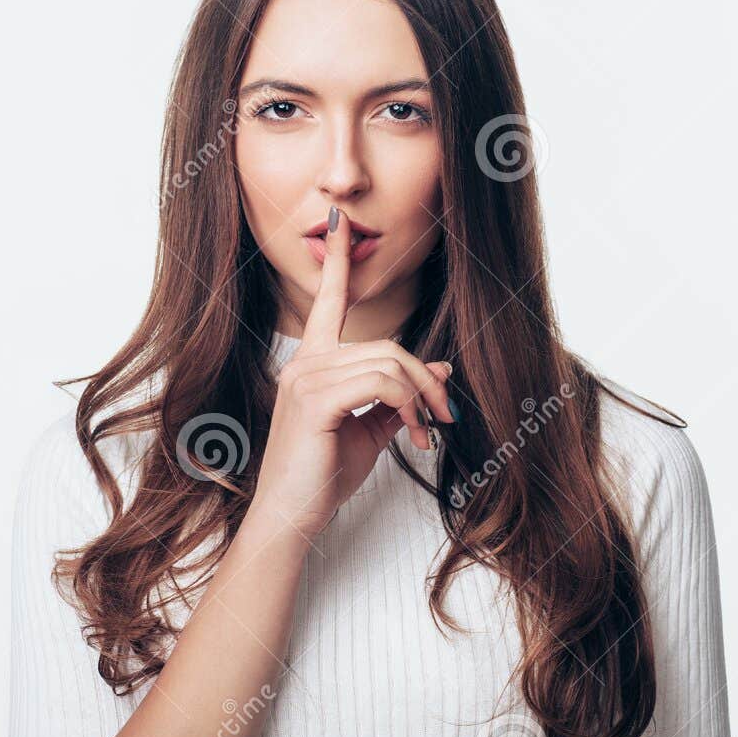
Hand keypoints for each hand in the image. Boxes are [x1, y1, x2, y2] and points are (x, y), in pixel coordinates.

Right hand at [246, 206, 455, 542]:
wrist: (292, 516)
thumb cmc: (322, 474)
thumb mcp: (369, 429)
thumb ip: (398, 395)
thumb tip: (440, 368)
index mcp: (312, 362)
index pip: (328, 302)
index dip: (338, 260)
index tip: (339, 220)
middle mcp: (305, 362)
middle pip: (386, 345)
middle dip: (425, 379)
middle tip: (445, 416)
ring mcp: (306, 378)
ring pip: (388, 363)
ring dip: (420, 400)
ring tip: (427, 433)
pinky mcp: (315, 399)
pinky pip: (381, 383)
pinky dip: (408, 407)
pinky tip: (413, 434)